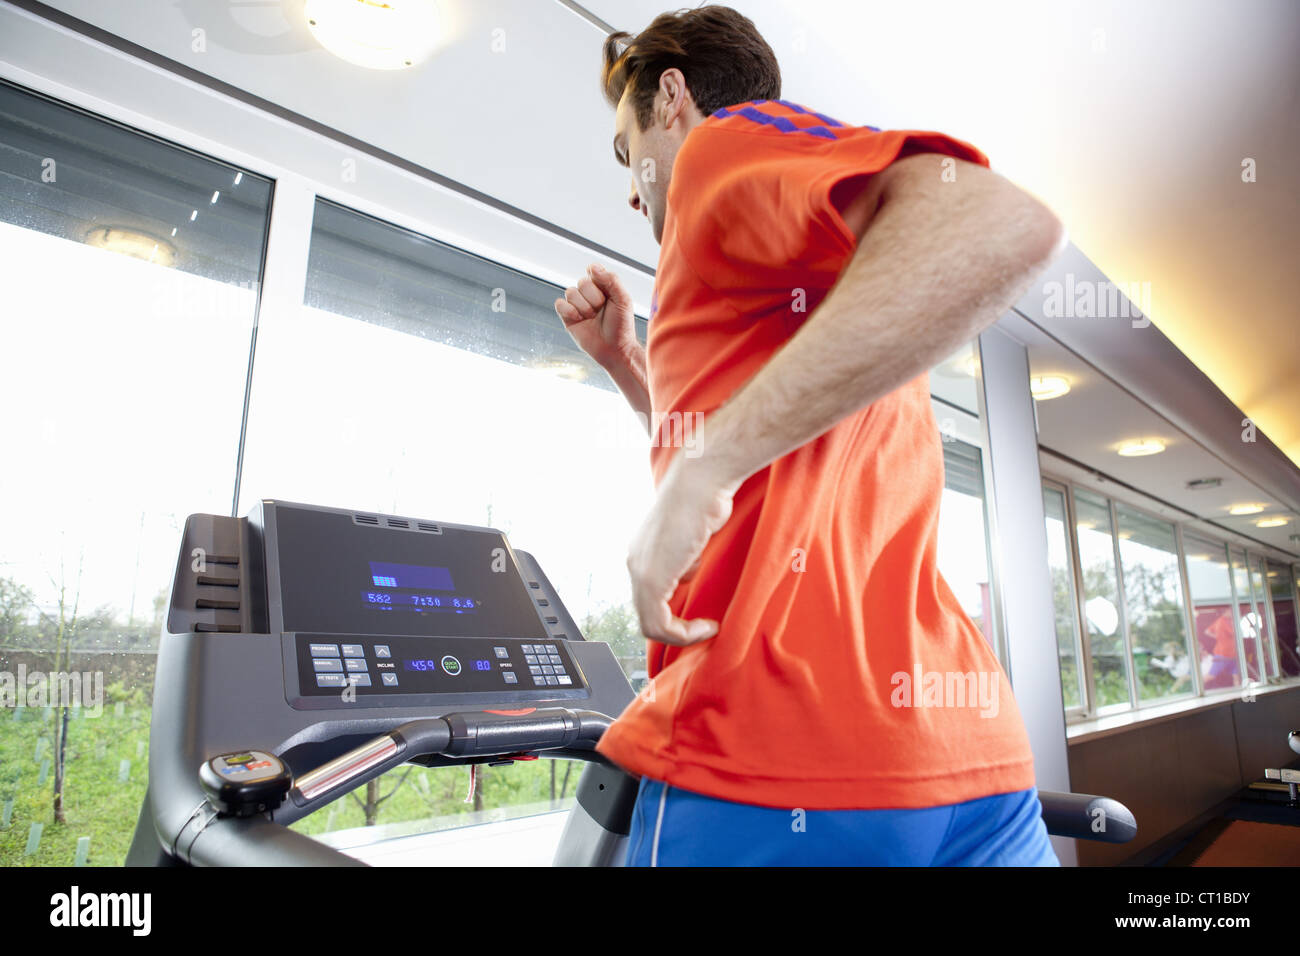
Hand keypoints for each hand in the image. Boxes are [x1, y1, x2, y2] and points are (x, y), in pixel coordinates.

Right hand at [554, 263, 641, 369]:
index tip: (607, 294)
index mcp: (603, 286)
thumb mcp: (623, 300)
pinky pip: (559, 304)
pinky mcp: (567, 317)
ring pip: (570, 292)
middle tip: (601, 311)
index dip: (598, 281)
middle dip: (593, 298)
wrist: (614, 349)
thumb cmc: (621, 325)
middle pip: (582, 282)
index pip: (593, 271)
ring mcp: (577, 305)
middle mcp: (588, 294)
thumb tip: (592, 267)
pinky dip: (568, 310)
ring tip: (592, 317)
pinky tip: (579, 319)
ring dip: (583, 307)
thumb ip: (611, 280)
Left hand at [627, 454, 739, 646]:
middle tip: (704, 629)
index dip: (675, 615)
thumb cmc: (703, 499)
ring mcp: (640, 571)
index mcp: (643, 552)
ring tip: (706, 629)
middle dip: (677, 629)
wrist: (701, 482)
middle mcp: (635, 562)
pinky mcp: (651, 579)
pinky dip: (683, 633)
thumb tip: (686, 573)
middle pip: (647, 614)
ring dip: (681, 635)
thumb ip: (684, 558)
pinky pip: (659, 624)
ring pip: (650, 625)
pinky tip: (706, 625)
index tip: (702, 615)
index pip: (650, 598)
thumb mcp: (693, 536)